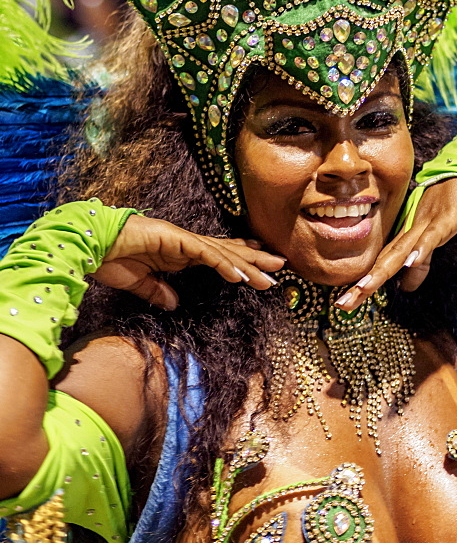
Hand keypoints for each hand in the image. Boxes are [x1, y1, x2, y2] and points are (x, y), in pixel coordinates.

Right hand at [96, 214, 284, 309]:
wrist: (90, 244)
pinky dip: (224, 264)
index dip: (239, 261)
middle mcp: (185, 243)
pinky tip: (241, 276)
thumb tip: (174, 304)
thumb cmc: (110, 259)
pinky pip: (205, 254)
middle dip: (255, 260)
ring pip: (223, 252)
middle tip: (281, 267)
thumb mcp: (140, 283)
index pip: (217, 255)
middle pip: (228, 251)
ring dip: (247, 265)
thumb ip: (158, 292)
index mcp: (179, 252)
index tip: (260, 269)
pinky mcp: (174, 239)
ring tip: (270, 276)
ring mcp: (181, 239)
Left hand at [335, 178, 456, 309]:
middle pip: (382, 264)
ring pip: (399, 252)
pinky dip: (420, 250)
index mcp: (403, 241)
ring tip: (364, 288)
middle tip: (343, 304)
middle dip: (362, 286)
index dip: (362, 287)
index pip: (379, 268)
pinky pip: (430, 238)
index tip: (343, 304)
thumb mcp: (430, 241)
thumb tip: (406, 288)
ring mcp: (423, 228)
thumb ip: (419, 263)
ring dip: (381, 271)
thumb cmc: (441, 208)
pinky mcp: (443, 221)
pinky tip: (409, 262)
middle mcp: (407, 235)